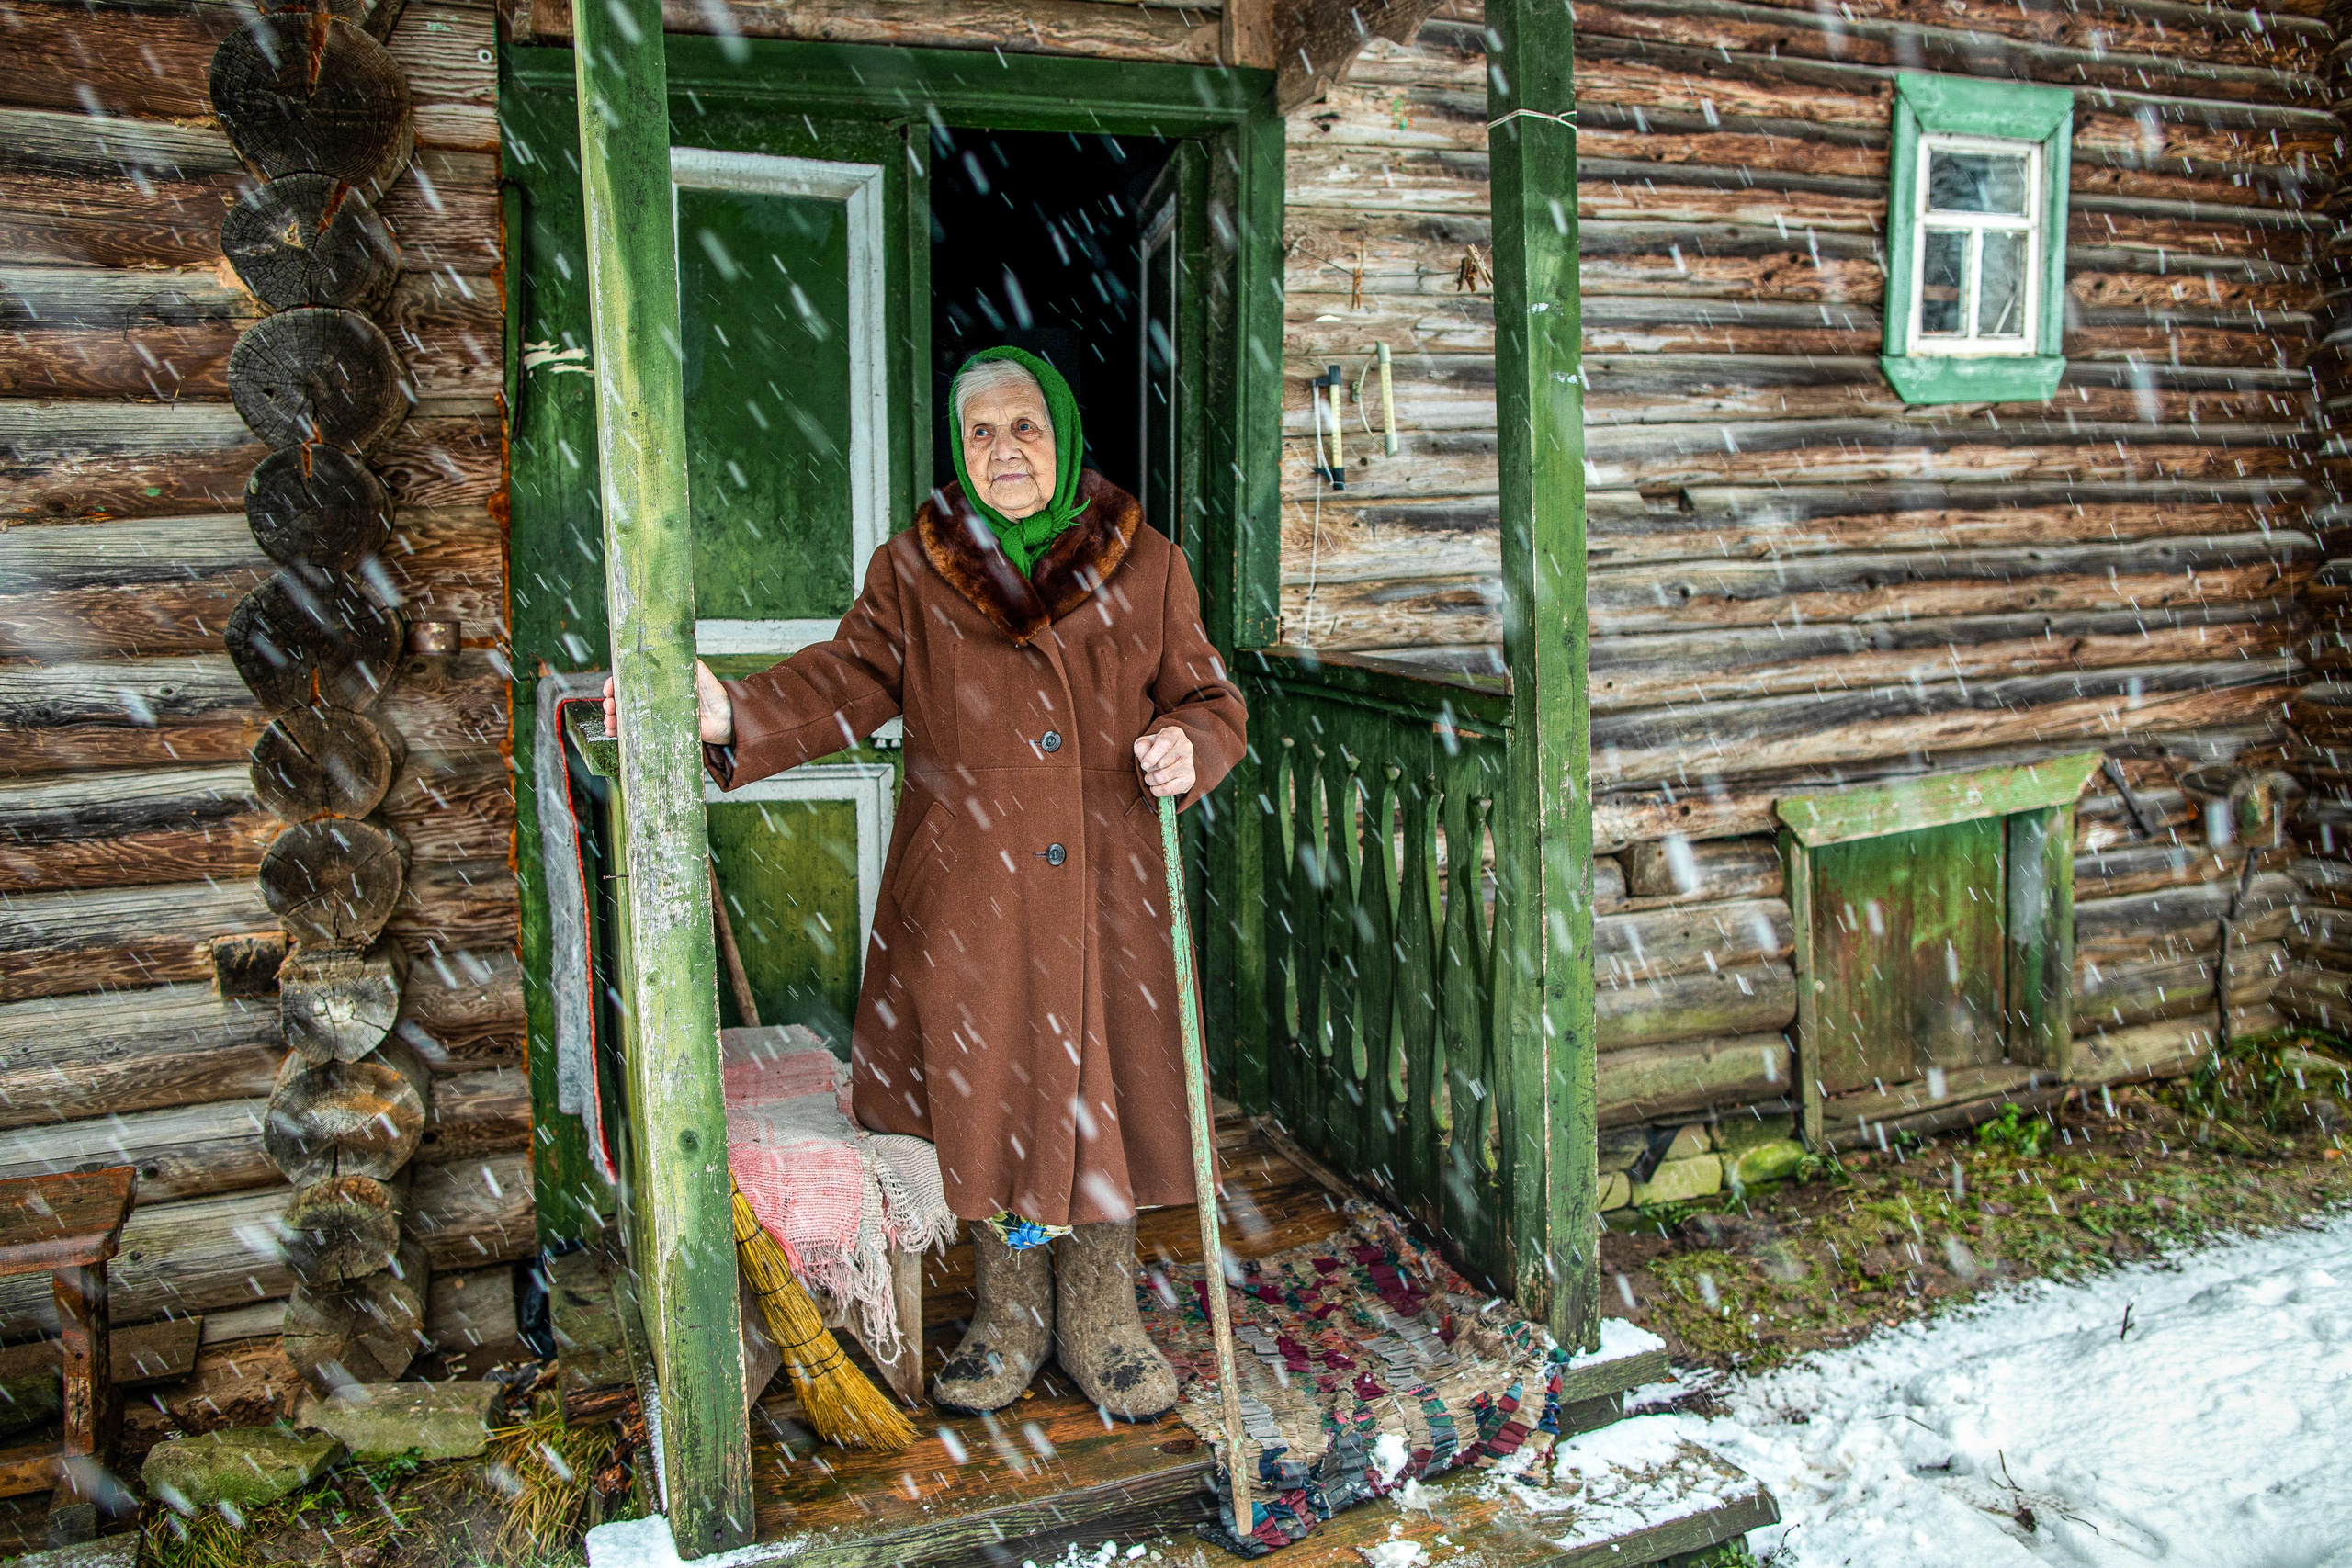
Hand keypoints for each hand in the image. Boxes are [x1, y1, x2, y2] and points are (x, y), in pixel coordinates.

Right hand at [600, 661, 734, 744]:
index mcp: (661, 682)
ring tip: (610, 723)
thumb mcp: (699, 673)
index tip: (609, 688)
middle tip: (609, 707)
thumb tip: (672, 644)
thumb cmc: (714, 694)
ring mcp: (657, 715)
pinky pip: (637, 731)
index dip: (617, 683)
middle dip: (612, 702)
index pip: (632, 679)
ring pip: (627, 715)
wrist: (726, 720)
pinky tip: (614, 733)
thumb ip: (687, 661)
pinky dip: (623, 733)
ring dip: (614, 718)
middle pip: (625, 698)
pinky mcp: (661, 730)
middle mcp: (656, 698)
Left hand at [1135, 726, 1194, 799]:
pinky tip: (1156, 786)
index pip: (1164, 743)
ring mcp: (1189, 763)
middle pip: (1162, 763)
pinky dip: (1157, 790)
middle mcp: (1186, 746)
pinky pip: (1169, 789)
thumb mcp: (1145, 743)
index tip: (1144, 765)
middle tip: (1149, 767)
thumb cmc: (1154, 748)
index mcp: (1175, 733)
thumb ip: (1142, 748)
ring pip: (1163, 777)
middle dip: (1149, 768)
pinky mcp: (1190, 778)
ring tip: (1151, 776)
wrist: (1169, 758)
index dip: (1152, 756)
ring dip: (1151, 779)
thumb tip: (1146, 762)